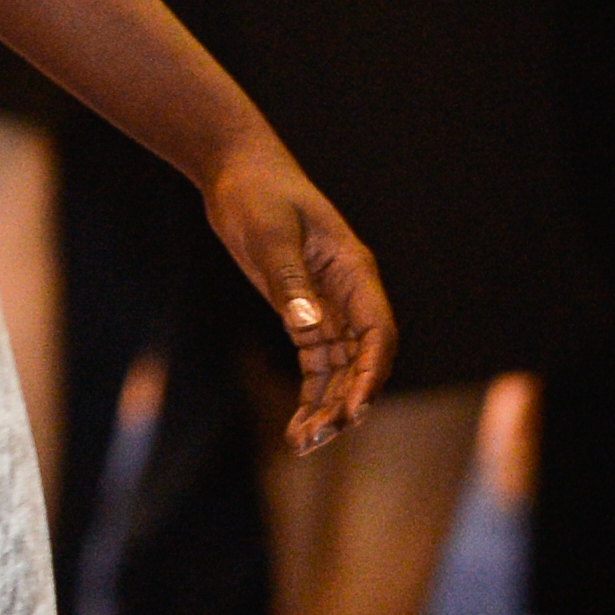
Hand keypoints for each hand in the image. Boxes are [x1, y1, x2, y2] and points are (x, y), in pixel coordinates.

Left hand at [199, 141, 395, 452]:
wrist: (236, 171)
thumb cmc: (257, 192)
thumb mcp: (270, 234)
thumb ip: (290, 281)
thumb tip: (309, 329)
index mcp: (355, 272)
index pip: (379, 334)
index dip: (371, 375)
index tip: (354, 410)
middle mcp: (349, 295)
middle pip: (361, 361)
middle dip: (345, 402)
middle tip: (316, 437)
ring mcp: (328, 307)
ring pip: (340, 370)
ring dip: (327, 407)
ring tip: (302, 443)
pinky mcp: (303, 313)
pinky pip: (316, 364)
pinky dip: (310, 394)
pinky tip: (298, 426)